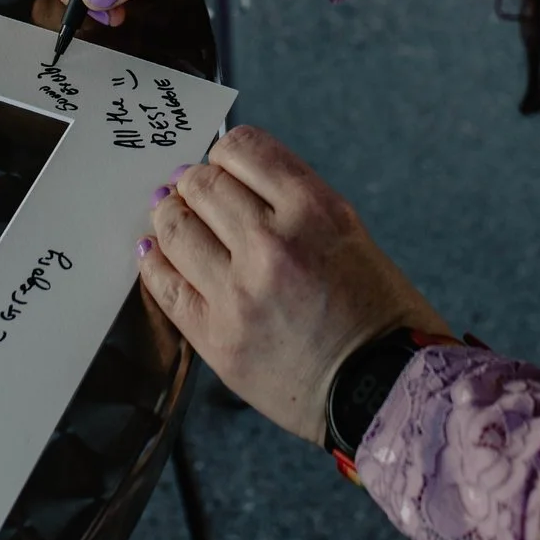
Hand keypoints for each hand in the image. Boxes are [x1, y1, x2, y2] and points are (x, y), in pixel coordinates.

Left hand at [135, 125, 445, 443]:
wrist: (383, 391)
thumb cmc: (376, 314)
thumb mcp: (348, 233)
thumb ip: (290, 203)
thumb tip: (228, 182)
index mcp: (314, 210)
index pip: (242, 147)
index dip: (225, 153)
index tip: (222, 165)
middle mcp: (272, 244)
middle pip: (201, 183)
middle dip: (194, 184)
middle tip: (195, 193)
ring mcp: (239, 292)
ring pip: (175, 226)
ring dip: (171, 216)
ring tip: (175, 219)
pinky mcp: (216, 336)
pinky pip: (163, 284)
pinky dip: (155, 261)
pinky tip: (158, 254)